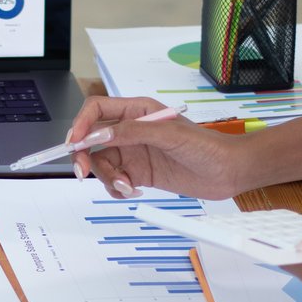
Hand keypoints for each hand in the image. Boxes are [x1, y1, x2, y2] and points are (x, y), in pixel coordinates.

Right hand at [69, 96, 249, 198]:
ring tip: (127, 186)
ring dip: (106, 177)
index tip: (75, 143)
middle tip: (84, 172)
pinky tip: (132, 190)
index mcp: (137, 110)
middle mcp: (131, 130)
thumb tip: (100, 136)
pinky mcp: (139, 173)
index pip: (97, 110)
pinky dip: (117, 188)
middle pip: (92, 139)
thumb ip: (132, 133)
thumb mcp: (168, 135)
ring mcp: (134, 152)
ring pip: (102, 163)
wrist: (227, 172)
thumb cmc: (206, 146)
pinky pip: (114, 180)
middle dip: (85, 156)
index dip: (81, 124)